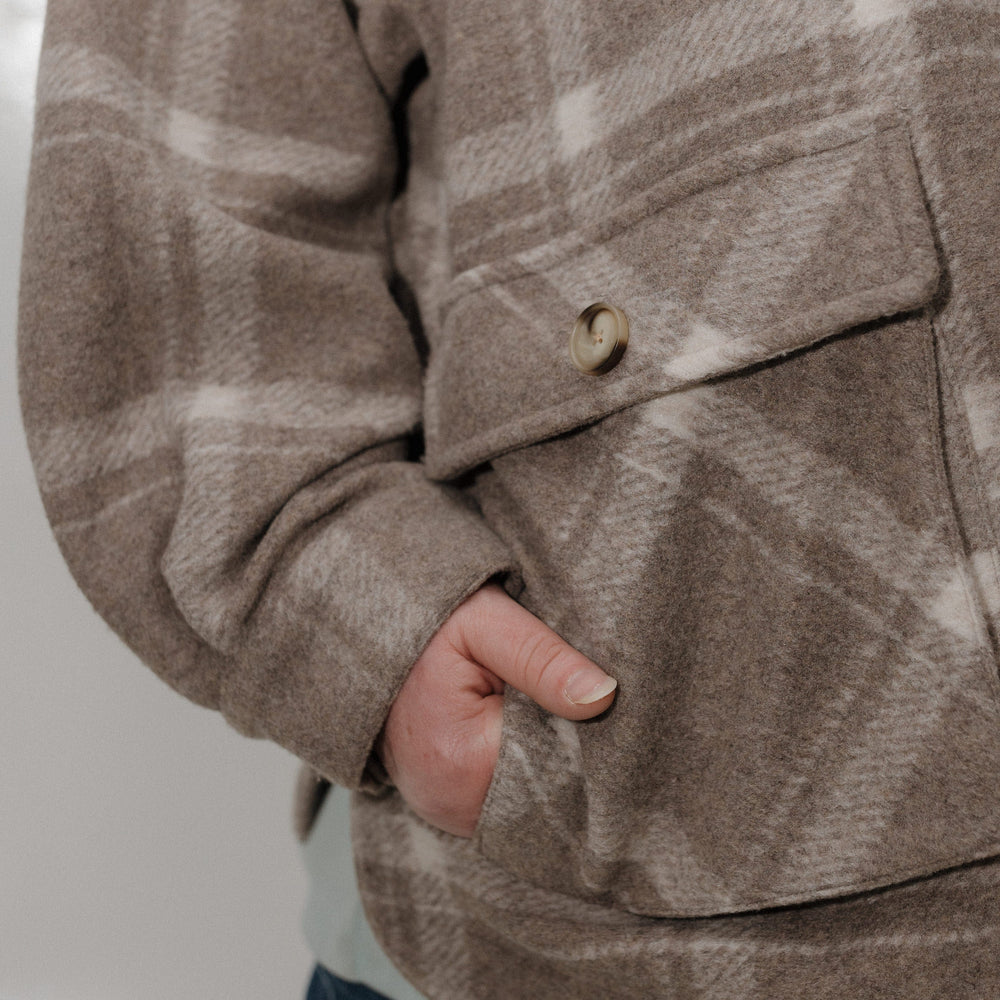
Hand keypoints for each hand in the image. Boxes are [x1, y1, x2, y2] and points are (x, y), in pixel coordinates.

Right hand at [376, 583, 616, 836]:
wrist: (361, 638)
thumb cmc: (427, 624)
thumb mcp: (486, 621)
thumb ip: (543, 657)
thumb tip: (604, 697)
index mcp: (465, 760)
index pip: (564, 765)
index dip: (590, 732)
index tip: (602, 700)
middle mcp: (455, 805)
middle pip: (550, 792)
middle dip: (574, 750)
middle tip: (577, 699)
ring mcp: (450, 815)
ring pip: (533, 801)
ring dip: (550, 762)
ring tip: (546, 713)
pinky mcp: (452, 810)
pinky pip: (510, 802)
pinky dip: (528, 771)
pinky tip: (528, 733)